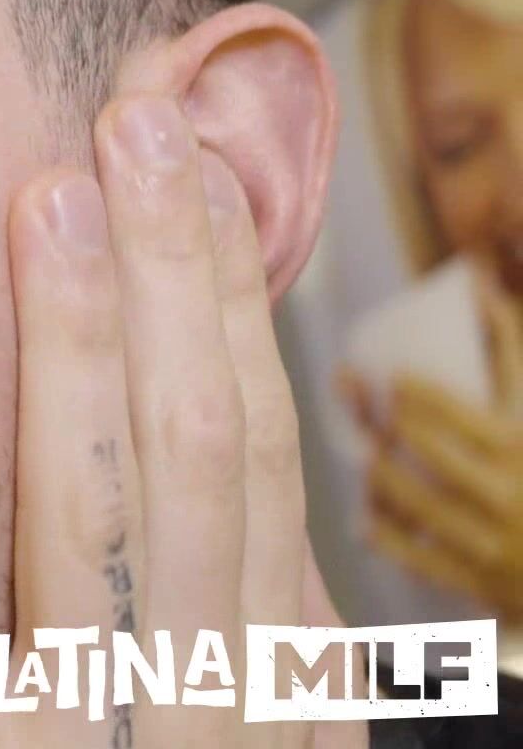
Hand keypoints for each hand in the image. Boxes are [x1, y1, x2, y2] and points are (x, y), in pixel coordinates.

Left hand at [0, 96, 357, 747]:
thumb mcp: (240, 737)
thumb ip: (247, 640)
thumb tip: (256, 512)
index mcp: (270, 682)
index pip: (252, 451)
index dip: (220, 300)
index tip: (184, 160)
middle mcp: (207, 709)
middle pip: (199, 459)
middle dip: (169, 284)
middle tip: (129, 120)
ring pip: (99, 536)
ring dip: (76, 362)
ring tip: (48, 209)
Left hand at [368, 373, 522, 618]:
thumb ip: (508, 353)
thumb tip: (482, 287)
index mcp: (521, 452)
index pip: (463, 419)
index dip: (425, 398)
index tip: (394, 379)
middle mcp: (507, 498)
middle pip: (430, 459)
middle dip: (389, 431)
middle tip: (363, 407)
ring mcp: (490, 544)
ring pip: (417, 507)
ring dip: (383, 480)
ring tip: (368, 459)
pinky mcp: (478, 581)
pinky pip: (420, 559)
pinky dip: (389, 539)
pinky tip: (366, 522)